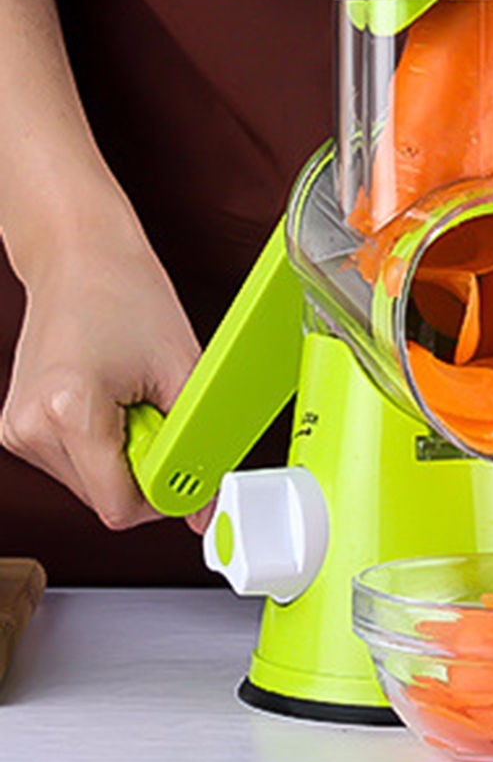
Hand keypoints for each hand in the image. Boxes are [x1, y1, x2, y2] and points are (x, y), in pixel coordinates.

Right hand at [1, 205, 201, 532]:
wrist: (80, 255)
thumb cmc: (128, 295)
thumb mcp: (182, 369)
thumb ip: (195, 443)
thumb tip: (204, 506)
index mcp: (67, 411)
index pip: (120, 506)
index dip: (165, 495)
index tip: (189, 469)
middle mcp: (30, 427)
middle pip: (104, 499)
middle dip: (145, 470)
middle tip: (160, 412)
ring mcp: (17, 431)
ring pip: (90, 486)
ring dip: (124, 458)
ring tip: (133, 399)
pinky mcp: (17, 429)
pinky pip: (76, 465)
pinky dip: (103, 446)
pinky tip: (112, 402)